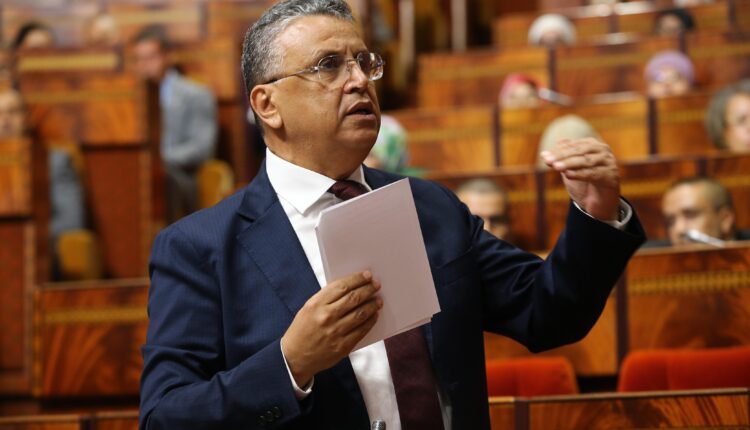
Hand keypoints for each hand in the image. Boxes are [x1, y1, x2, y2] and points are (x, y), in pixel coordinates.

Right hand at [281, 271, 381, 386]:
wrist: (295, 357)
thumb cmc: (302, 330)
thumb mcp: (308, 309)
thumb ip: (327, 298)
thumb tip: (350, 288)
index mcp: (316, 304)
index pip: (342, 286)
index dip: (357, 279)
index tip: (367, 275)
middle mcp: (326, 317)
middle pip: (353, 298)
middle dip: (368, 289)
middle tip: (376, 285)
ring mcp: (335, 332)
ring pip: (360, 314)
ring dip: (372, 305)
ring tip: (378, 300)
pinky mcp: (342, 346)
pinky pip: (361, 331)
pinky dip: (370, 321)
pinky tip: (374, 316)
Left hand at [541, 138, 620, 219]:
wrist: (599, 202)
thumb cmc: (584, 183)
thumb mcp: (570, 170)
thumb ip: (561, 160)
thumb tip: (547, 152)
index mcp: (592, 145)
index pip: (573, 145)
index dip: (558, 150)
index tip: (544, 156)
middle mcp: (602, 151)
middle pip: (579, 151)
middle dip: (562, 155)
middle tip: (548, 160)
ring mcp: (609, 162)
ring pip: (586, 161)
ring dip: (569, 163)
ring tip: (556, 166)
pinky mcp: (611, 176)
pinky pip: (593, 174)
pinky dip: (580, 174)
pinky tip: (568, 175)